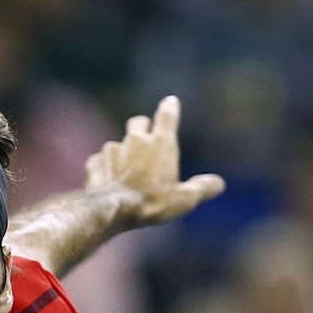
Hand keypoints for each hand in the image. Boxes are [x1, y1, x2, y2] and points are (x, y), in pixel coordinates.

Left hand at [85, 95, 224, 227]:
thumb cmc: (152, 203)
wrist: (112, 210)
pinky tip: (108, 180)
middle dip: (141, 128)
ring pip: (116, 143)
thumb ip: (202, 188)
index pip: (167, 116)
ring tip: (127, 172)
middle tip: (145, 141)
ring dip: (121, 153)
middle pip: (137, 122)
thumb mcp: (184, 199)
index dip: (170, 108)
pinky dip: (103, 167)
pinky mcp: (94, 164)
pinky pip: (99, 160)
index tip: (170, 102)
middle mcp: (135, 141)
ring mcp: (112, 151)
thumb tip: (218, 184)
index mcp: (161, 144)